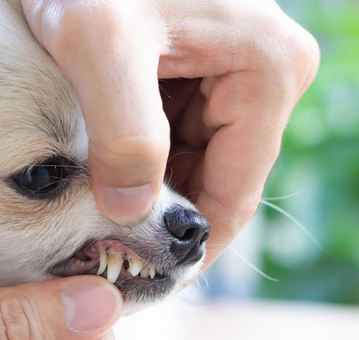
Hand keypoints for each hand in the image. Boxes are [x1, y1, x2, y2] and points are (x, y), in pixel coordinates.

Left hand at [22, 0, 319, 265]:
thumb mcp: (99, 45)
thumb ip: (124, 133)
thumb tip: (134, 212)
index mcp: (267, 68)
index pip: (235, 193)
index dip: (188, 243)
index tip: (139, 275)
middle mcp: (264, 71)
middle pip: (214, 181)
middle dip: (161, 215)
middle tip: (104, 249)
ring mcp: (233, 71)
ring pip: (191, 164)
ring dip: (146, 191)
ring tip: (92, 212)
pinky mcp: (199, 71)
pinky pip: (173, 138)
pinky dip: (137, 162)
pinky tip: (98, 171)